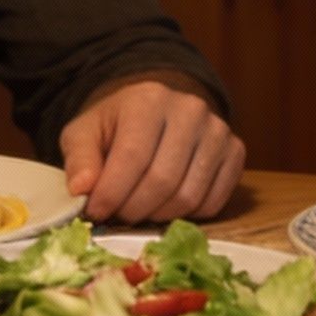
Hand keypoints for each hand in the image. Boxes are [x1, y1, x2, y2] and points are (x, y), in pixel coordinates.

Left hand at [58, 80, 243, 222]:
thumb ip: (80, 159)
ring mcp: (218, 130)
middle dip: (133, 209)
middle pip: (163, 180)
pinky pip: (213, 202)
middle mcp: (190, 109)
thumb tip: (82, 189)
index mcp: (149, 99)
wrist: (154, 113)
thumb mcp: (84, 133)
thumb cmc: (116, 127)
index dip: (112, 193)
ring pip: (188, 196)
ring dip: (158, 216)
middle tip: (116, 216)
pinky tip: (165, 205)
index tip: (95, 212)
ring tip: (139, 211)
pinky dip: (186, 216)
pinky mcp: (235, 151)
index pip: (133, 156)